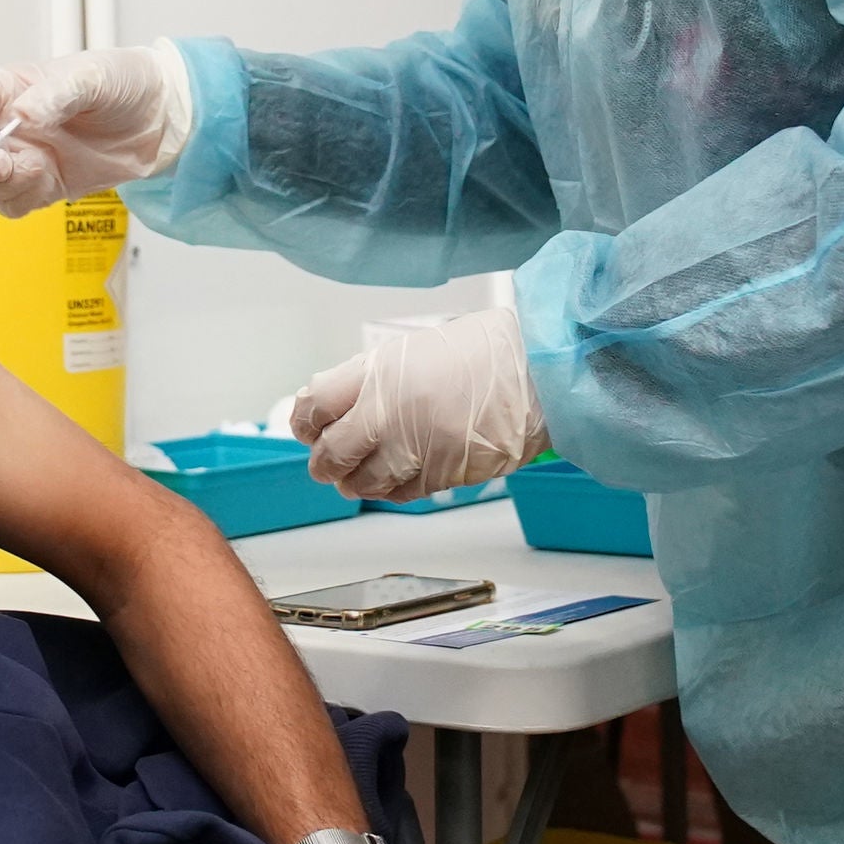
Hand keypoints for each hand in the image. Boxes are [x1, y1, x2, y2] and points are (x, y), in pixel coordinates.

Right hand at [0, 46, 193, 217]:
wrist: (160, 119)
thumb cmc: (125, 83)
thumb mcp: (94, 76)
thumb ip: (58, 94)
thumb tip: (24, 116)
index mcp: (12, 88)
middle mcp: (9, 124)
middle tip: (5, 166)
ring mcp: (24, 157)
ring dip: (2, 184)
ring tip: (39, 170)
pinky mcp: (43, 185)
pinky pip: (13, 204)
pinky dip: (20, 201)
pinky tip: (47, 184)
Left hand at [291, 306, 545, 501]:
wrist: (539, 371)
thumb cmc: (484, 352)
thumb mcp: (413, 350)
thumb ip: (372, 378)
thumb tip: (336, 406)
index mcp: (381, 373)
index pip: (316, 404)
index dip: (304, 422)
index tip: (306, 427)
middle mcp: (393, 412)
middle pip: (333, 452)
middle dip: (323, 461)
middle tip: (324, 463)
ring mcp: (418, 448)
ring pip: (364, 483)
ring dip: (353, 483)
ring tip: (352, 479)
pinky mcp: (445, 475)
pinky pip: (403, 493)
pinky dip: (391, 491)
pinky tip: (391, 482)